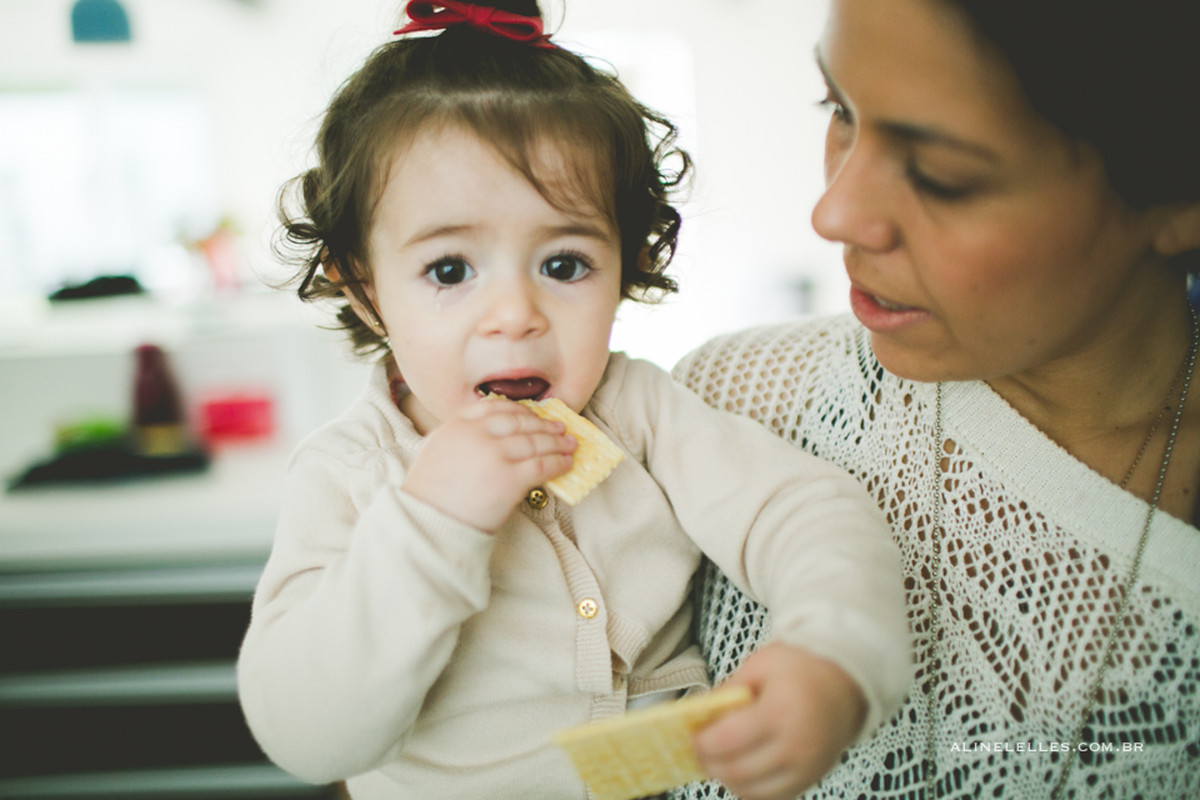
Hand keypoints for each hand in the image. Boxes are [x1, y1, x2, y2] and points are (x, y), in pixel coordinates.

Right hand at [401, 397, 575, 531]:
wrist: (428, 523)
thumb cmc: (429, 495)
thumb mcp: (436, 452)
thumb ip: (460, 437)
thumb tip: (490, 434)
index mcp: (457, 426)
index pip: (494, 406)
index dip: (518, 409)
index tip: (531, 413)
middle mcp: (477, 435)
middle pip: (519, 422)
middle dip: (543, 425)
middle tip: (558, 427)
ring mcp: (495, 456)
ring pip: (535, 442)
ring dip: (557, 443)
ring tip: (570, 444)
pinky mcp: (510, 480)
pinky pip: (542, 466)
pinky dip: (558, 463)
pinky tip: (566, 464)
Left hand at [693, 642, 865, 799]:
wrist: (846, 683)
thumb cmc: (800, 669)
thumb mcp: (761, 666)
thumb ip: (729, 691)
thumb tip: (700, 716)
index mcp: (781, 711)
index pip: (729, 740)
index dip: (702, 743)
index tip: (690, 736)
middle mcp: (796, 746)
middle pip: (737, 771)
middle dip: (709, 764)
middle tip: (696, 750)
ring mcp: (806, 768)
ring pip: (751, 791)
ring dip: (727, 779)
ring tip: (716, 759)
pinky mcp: (811, 779)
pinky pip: (771, 796)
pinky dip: (749, 788)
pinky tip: (740, 769)